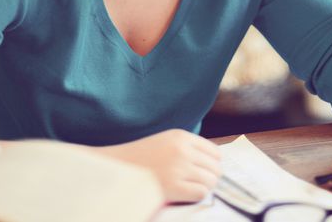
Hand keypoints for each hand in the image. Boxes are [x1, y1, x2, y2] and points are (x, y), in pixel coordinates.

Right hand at [96, 129, 221, 202]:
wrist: (115, 170)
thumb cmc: (141, 158)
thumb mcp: (165, 141)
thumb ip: (188, 147)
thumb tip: (214, 162)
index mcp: (181, 137)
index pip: (215, 152)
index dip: (212, 164)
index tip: (203, 171)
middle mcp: (182, 150)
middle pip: (216, 168)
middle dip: (209, 177)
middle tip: (196, 183)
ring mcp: (178, 168)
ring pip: (211, 181)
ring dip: (204, 187)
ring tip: (189, 188)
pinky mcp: (173, 187)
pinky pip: (201, 193)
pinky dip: (196, 196)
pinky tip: (184, 194)